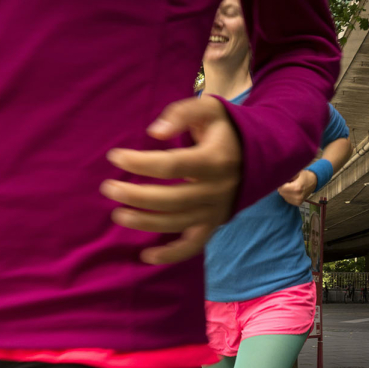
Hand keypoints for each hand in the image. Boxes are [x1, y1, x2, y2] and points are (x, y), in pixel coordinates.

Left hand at [100, 96, 240, 264]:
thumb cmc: (223, 129)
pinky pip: (193, 246)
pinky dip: (171, 255)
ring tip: (118, 215)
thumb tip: (155, 132)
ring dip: (145, 222)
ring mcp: (216, 211)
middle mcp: (217, 189)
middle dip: (135, 196)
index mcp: (215, 159)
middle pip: (170, 198)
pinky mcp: (214, 225)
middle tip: (108, 189)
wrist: (260, 153)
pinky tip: (147, 257)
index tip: (115, 157)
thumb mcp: (208, 109)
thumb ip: (181, 113)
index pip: (171, 165)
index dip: (140, 163)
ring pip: (177, 223)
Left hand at [277, 170, 317, 205]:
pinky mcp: (298, 203)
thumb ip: (288, 175)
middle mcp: (297, 196)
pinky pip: (287, 199)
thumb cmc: (305, 175)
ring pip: (283, 196)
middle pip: (281, 192)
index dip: (280, 183)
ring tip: (291, 186)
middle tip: (287, 182)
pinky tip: (292, 191)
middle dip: (282, 187)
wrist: (314, 182)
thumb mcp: (297, 172)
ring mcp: (298, 201)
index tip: (282, 180)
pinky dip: (287, 195)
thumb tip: (279, 177)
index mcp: (296, 187)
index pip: (281, 187)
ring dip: (284, 191)